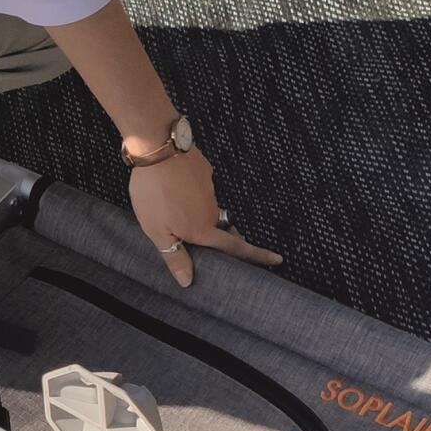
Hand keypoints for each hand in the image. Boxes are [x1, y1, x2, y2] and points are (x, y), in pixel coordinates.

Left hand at [128, 154, 282, 288]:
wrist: (158, 149)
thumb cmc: (154, 193)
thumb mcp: (157, 231)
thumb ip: (174, 256)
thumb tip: (188, 281)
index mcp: (202, 229)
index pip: (235, 247)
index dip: (256, 256)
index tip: (276, 259)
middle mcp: (211, 210)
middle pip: (222, 229)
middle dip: (219, 236)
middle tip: (210, 241)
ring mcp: (210, 188)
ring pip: (209, 208)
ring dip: (198, 214)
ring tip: (172, 211)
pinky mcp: (204, 171)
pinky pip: (201, 188)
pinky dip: (191, 193)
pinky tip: (173, 189)